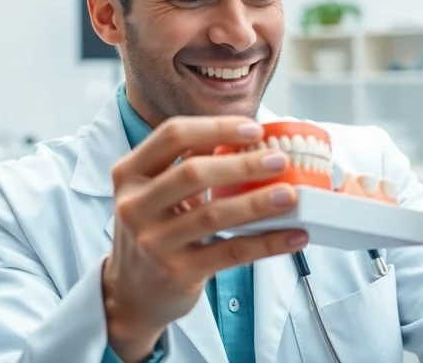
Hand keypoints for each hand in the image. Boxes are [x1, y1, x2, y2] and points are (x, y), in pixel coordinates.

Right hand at [101, 116, 308, 361]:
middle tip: (279, 160)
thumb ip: (187, 164)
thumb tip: (245, 138)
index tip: (254, 129)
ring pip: (214, 214)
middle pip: (193, 173)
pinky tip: (293, 236)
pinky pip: (230, 252)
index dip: (216, 127)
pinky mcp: (177, 273)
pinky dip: (267, 243)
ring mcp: (153, 242)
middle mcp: (135, 205)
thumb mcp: (154, 192)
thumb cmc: (153, 231)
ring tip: (290, 195)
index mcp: (130, 173)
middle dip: (242, 164)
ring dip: (257, 202)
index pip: (173, 135)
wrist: (130, 294)